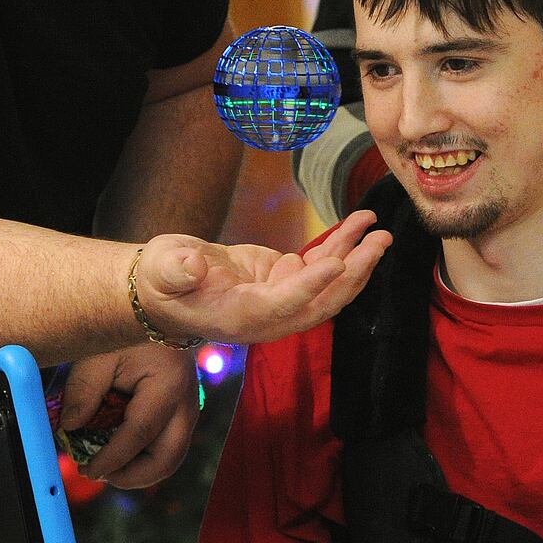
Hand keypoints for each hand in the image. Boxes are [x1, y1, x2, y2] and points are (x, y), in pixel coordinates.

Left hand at [58, 343, 197, 487]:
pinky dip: (145, 454)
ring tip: (108, 464)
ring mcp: (190, 408)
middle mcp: (186, 403)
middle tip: (100, 473)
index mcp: (167, 386)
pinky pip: (168, 444)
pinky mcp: (185, 410)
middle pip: (167, 459)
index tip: (87, 469)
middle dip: (132, 476)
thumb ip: (82, 393)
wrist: (160, 310)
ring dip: (139, 469)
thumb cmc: (127, 331)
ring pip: (171, 457)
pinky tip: (120, 447)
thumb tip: (70, 430)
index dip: (111, 459)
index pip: (138, 435)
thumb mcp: (98, 356)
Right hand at [133, 210, 391, 345]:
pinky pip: (320, 265)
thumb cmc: (163, 280)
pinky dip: (341, 246)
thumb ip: (178, 270)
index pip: (284, 304)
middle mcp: (271, 314)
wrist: (167, 287)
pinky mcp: (284, 279)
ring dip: (357, 259)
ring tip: (379, 232)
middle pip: (321, 300)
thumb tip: (192, 264)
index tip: (337, 264)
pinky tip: (359, 225)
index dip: (311, 287)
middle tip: (379, 243)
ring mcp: (281, 297)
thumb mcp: (163, 271)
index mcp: (243, 317)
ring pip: (328, 284)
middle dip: (353, 273)